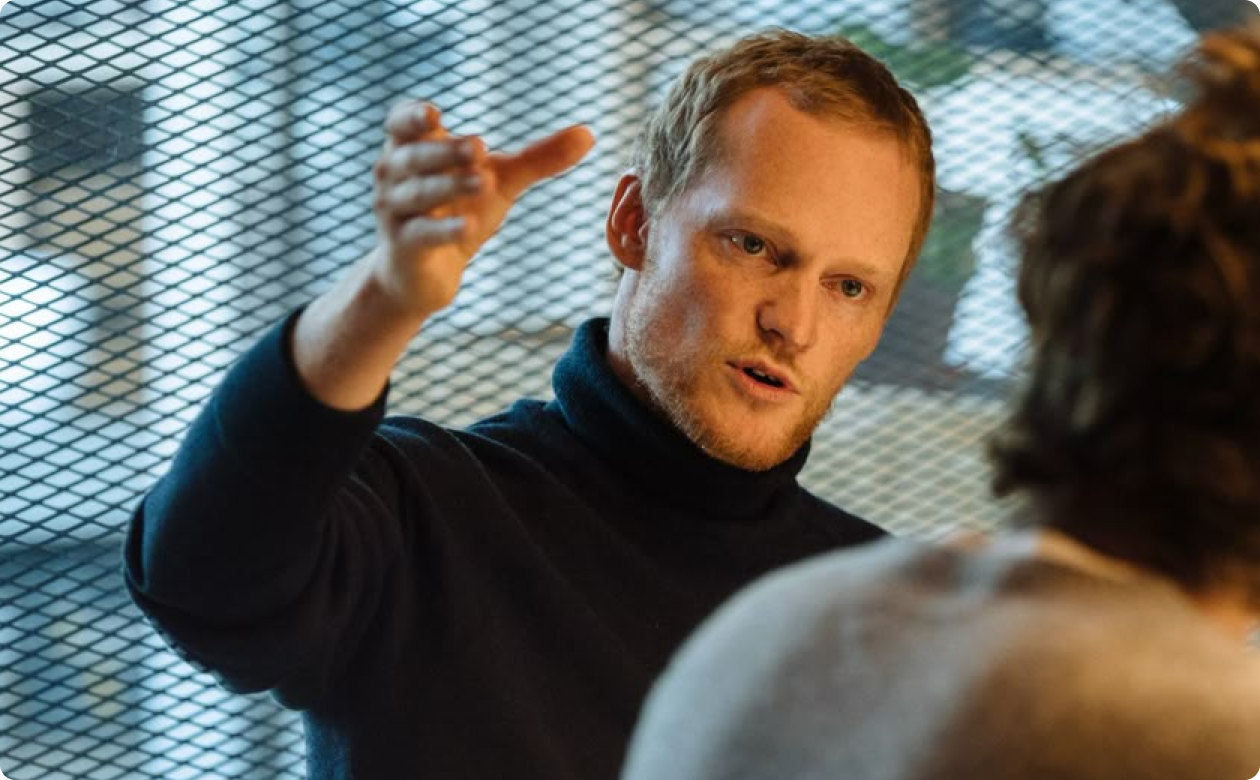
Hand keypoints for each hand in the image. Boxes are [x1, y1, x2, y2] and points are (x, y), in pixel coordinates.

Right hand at [369, 101, 594, 317]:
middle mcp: (395, 176)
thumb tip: (588, 134)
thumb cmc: (457, 212)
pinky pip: (421, 235)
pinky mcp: (403, 247)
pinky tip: (467, 228)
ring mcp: (394, 212)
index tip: (433, 114)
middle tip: (482, 147)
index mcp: (412, 149)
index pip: (399, 122)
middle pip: (414, 156)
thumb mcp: (501, 182)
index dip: (411, 116)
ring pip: (417, 194)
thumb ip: (539, 158)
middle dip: (447, 151)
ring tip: (485, 182)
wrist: (424, 275)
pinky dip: (443, 230)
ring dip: (450, 185)